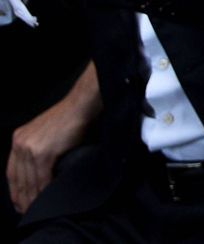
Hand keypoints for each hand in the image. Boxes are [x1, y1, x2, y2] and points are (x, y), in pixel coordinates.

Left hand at [7, 68, 96, 213]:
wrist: (81, 105)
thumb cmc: (69, 117)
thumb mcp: (45, 132)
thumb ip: (38, 148)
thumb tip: (40, 169)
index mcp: (19, 138)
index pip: (11, 171)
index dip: (14, 188)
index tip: (18, 200)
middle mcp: (20, 143)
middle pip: (18, 178)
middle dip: (21, 197)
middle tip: (26, 210)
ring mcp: (30, 148)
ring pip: (29, 180)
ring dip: (32, 197)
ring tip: (37, 208)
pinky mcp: (43, 152)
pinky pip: (41, 177)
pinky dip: (44, 189)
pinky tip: (47, 197)